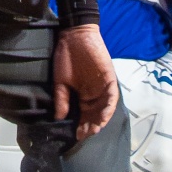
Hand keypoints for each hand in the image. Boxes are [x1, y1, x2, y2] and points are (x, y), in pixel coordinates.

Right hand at [51, 22, 117, 141]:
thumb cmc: (66, 57)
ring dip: (101, 118)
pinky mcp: (110, 77)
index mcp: (83, 94)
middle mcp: (95, 92)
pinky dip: (109, 105)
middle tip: (86, 135)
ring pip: (105, 107)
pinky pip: (112, 94)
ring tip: (95, 129)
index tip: (77, 136)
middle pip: (96, 113)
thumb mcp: (61, 81)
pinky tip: (104, 115)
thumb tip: (59, 118)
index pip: (85, 114)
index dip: (82, 125)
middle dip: (92, 125)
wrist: (74, 36)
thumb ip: (62, 98)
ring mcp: (103, 85)